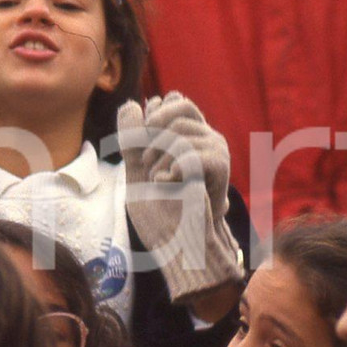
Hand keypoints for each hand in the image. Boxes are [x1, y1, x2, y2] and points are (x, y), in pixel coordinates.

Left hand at [117, 92, 243, 304]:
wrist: (177, 244)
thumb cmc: (159, 213)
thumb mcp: (137, 171)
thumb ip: (132, 140)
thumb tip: (130, 104)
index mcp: (187, 138)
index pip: (176, 103)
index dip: (155, 115)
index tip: (141, 142)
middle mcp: (204, 140)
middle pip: (179, 110)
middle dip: (153, 133)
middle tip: (146, 164)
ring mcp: (213, 151)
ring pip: (180, 132)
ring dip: (159, 156)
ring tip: (157, 180)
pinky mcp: (217, 166)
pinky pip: (188, 151)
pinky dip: (172, 166)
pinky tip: (167, 181)